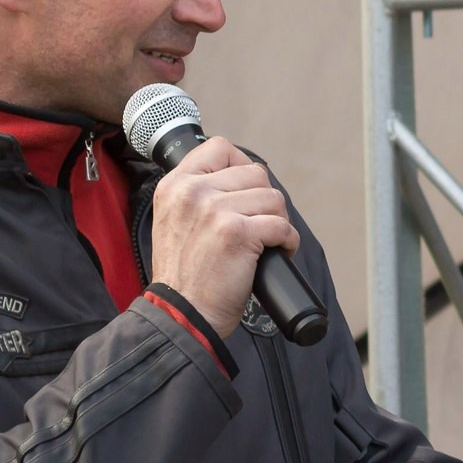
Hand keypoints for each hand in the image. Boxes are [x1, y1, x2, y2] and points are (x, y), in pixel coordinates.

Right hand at [147, 135, 299, 338]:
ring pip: (273, 198)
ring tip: (268, 241)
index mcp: (175, 185)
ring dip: (278, 221)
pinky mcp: (237, 233)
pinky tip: (278, 252)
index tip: (248, 191)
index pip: (219, 148)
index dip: (242, 166)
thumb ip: (197, 195)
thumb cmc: (184, 275)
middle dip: (266, 201)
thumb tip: (240, 178)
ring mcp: (214, 210)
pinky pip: (282, 225)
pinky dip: (288, 241)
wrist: (181, 313)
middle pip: (255, 174)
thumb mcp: (174, 221)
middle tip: (261, 225)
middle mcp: (192, 192)